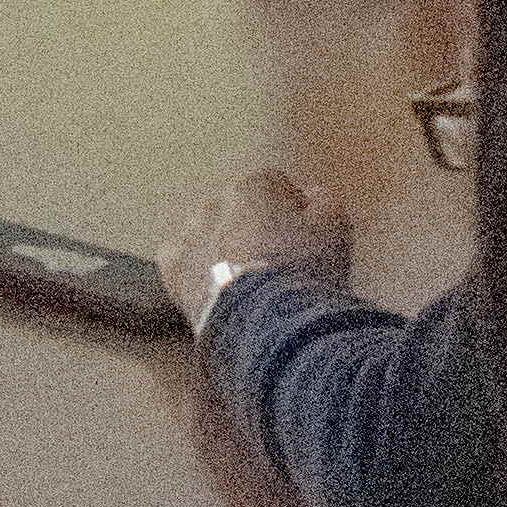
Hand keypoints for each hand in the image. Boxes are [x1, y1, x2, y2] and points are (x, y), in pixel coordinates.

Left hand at [163, 171, 349, 328]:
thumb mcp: (335, 229)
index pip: (274, 185)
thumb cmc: (304, 269)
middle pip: (239, 210)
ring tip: (250, 284)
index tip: (305, 235)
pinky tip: (219, 292)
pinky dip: (198, 273)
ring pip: (210, 235)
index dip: (293, 209)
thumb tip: (313, 193)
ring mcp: (187, 235)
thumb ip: (326, 201)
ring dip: (226, 249)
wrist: (265, 321)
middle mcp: (212, 203)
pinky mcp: (171, 270)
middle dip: (257, 229)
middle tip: (279, 263)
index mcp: (250, 186)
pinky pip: (184, 263)